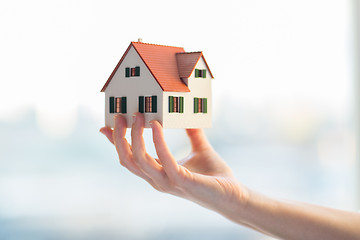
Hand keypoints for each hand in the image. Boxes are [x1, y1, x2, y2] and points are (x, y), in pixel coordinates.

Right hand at [100, 113, 248, 219]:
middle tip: (119, 115)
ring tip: (138, 115)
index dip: (116, 142)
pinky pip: (164, 160)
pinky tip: (158, 125)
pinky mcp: (182, 181)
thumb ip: (191, 133)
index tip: (107, 125)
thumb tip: (188, 115)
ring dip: (135, 136)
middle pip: (127, 160)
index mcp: (158, 173)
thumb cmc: (215, 174)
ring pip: (139, 160)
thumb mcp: (199, 148)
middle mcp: (158, 180)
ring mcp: (168, 182)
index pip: (130, 158)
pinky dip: (158, 142)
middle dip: (119, 137)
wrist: (233, 195)